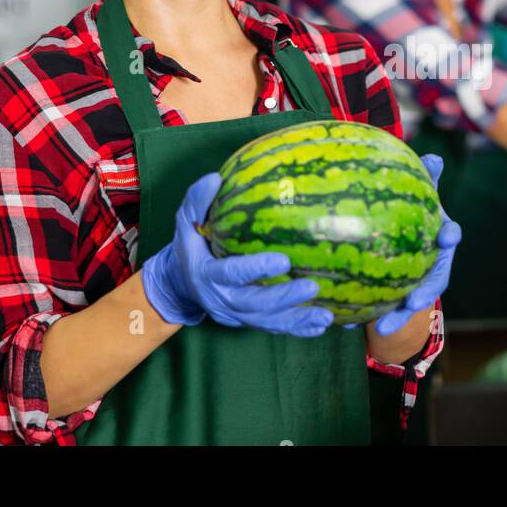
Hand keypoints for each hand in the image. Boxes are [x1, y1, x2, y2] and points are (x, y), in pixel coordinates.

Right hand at [140, 173, 333, 336]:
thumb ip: (197, 201)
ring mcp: (236, 315)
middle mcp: (222, 300)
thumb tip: (215, 178)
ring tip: (326, 315)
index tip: (284, 260)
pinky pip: (275, 328)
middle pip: (255, 304)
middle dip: (284, 298)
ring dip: (298, 320)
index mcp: (208, 274)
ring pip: (268, 322)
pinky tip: (323, 325)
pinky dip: (299, 329)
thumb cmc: (190, 246)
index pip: (232, 274)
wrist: (180, 285)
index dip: (256, 270)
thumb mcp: (185, 222)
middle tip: (313, 287)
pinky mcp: (248, 322)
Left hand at [371, 154, 461, 336]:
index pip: (450, 236)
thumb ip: (424, 178)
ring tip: (383, 328)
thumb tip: (433, 155)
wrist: (396, 245)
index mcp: (438, 239)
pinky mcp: (395, 300)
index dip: (449, 235)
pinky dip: (367, 320)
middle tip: (415, 301)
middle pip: (433, 282)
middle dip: (426, 294)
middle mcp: (431, 265)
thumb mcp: (416, 194)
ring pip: (409, 305)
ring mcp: (415, 285)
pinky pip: (383, 311)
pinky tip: (345, 325)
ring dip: (399, 318)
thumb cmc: (410, 214)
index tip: (447, 235)